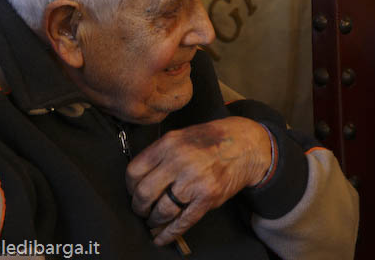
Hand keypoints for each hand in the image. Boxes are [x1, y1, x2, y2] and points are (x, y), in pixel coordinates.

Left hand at [125, 116, 271, 245]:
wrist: (244, 144)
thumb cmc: (211, 140)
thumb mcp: (181, 136)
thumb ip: (160, 154)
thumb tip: (139, 179)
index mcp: (168, 144)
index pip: (134, 171)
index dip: (130, 187)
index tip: (132, 192)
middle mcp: (179, 161)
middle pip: (144, 193)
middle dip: (139, 207)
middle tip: (140, 210)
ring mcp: (194, 180)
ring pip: (161, 210)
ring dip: (153, 220)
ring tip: (153, 221)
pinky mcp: (208, 197)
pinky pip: (182, 221)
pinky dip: (168, 233)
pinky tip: (161, 237)